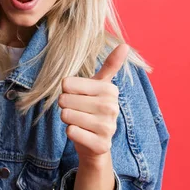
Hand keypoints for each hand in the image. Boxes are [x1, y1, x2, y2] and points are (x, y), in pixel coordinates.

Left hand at [58, 44, 128, 163]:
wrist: (95, 141)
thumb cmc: (92, 108)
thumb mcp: (99, 85)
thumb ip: (110, 65)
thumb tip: (126, 45)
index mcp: (109, 89)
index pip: (66, 83)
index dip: (66, 91)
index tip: (80, 97)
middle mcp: (112, 107)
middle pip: (64, 99)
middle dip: (66, 106)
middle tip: (79, 111)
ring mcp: (108, 127)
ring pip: (66, 115)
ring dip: (68, 120)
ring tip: (81, 122)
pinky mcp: (101, 145)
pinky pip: (71, 132)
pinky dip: (71, 133)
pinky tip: (83, 134)